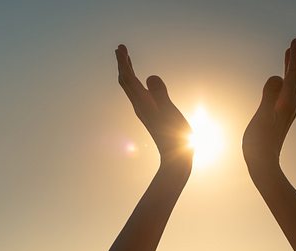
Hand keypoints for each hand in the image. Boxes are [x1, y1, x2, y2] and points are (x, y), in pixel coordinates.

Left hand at [115, 45, 191, 162]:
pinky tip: (141, 82)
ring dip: (127, 71)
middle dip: (122, 64)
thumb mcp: (170, 112)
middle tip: (120, 48)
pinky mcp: (150, 114)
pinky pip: (138, 94)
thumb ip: (160, 94)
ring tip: (127, 59)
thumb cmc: (176, 136)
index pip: (128, 78)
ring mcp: (144, 111)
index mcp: (143, 103)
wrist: (176, 158)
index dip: (123, 62)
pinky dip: (135, 82)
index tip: (120, 48)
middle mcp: (140, 106)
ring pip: (130, 88)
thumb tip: (149, 76)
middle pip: (125, 81)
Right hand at [242, 38, 295, 164]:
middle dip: (295, 60)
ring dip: (290, 70)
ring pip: (291, 85)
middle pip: (295, 78)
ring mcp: (286, 112)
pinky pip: (285, 93)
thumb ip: (270, 94)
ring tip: (288, 58)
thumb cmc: (260, 142)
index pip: (293, 74)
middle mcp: (290, 105)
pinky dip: (284, 82)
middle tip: (294, 44)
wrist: (263, 164)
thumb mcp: (263, 116)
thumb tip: (276, 77)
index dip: (295, 57)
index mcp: (287, 103)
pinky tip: (278, 84)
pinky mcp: (280, 117)